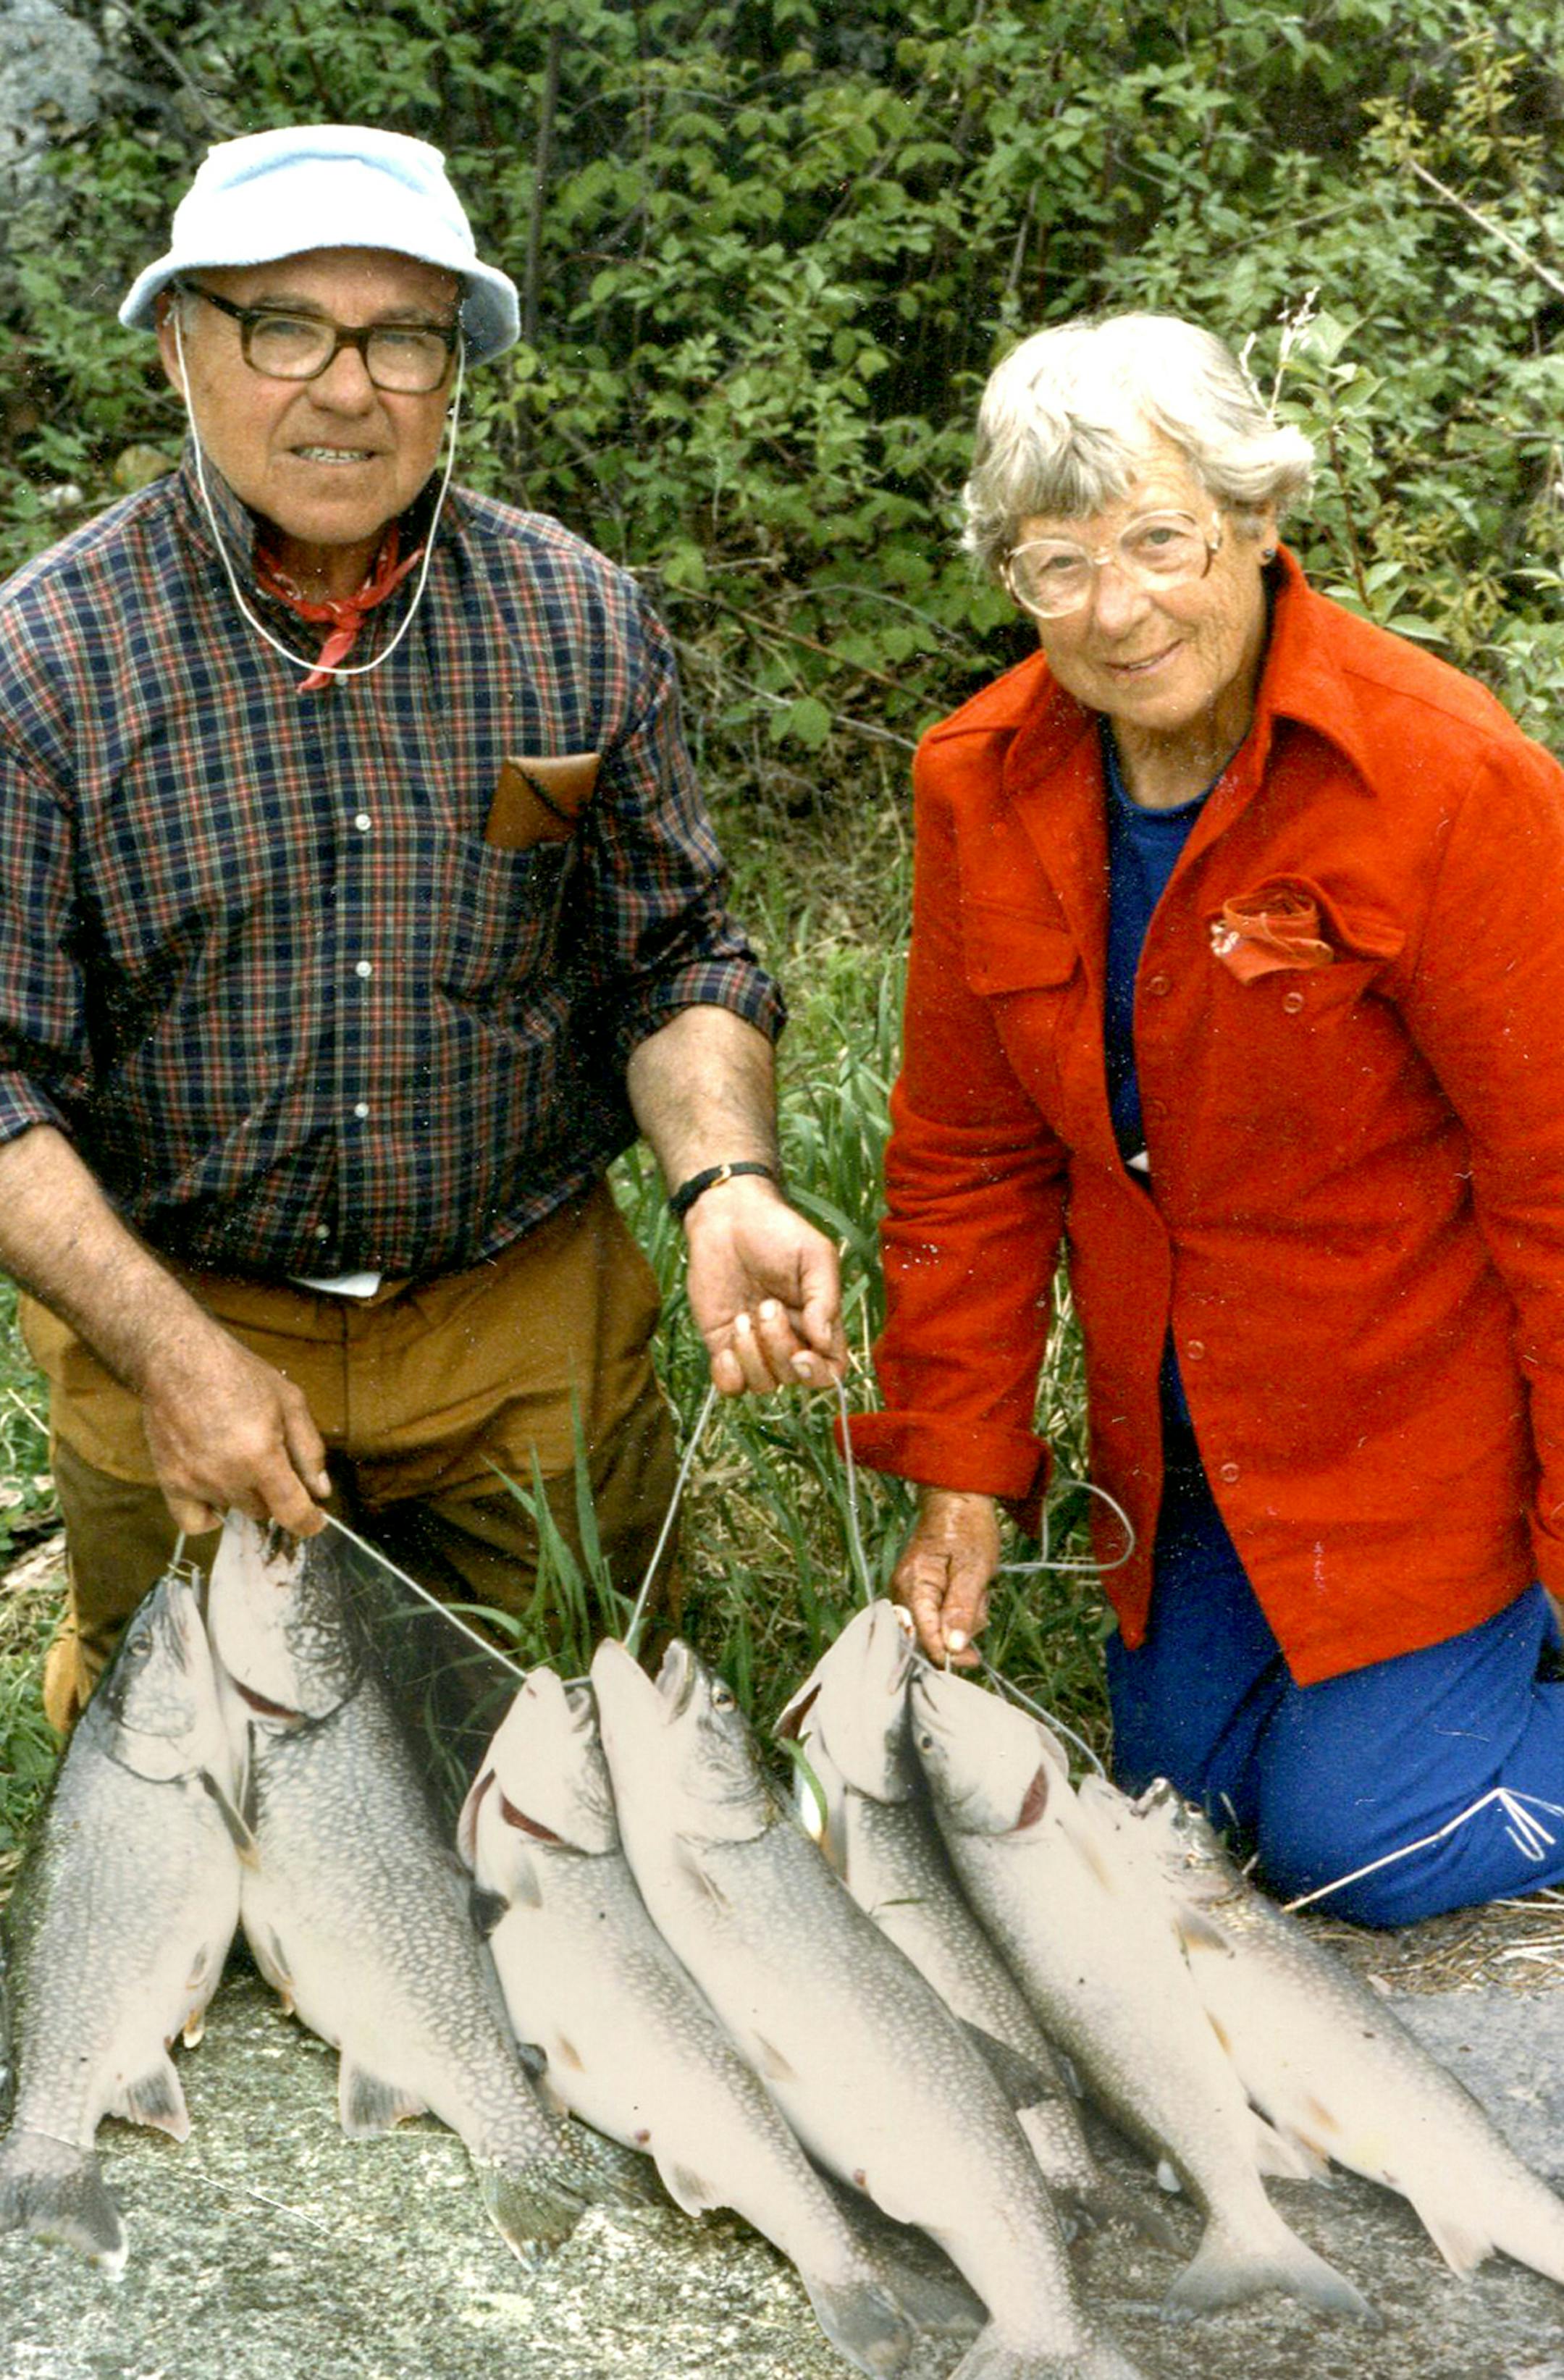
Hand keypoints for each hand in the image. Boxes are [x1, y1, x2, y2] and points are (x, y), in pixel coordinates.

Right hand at [139, 1319, 331, 1537]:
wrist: (177, 1360)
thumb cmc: (238, 1374)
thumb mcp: (289, 1401)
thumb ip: (309, 1449)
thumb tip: (320, 1492)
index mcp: (261, 1456)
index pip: (293, 1512)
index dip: (310, 1522)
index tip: (315, 1520)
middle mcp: (227, 1476)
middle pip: (264, 1511)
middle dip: (274, 1492)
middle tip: (269, 1459)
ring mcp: (195, 1482)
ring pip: (235, 1511)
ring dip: (244, 1495)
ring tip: (238, 1457)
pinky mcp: (169, 1482)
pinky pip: (194, 1523)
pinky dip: (210, 1516)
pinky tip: (217, 1493)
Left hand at [682, 1175, 847, 1395]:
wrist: (728, 1218)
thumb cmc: (777, 1232)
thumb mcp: (814, 1256)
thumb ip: (825, 1298)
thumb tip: (824, 1342)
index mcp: (819, 1323)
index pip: (830, 1369)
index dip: (819, 1373)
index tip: (802, 1355)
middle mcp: (789, 1341)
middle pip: (793, 1377)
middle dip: (778, 1346)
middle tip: (767, 1305)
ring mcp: (754, 1346)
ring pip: (762, 1385)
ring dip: (752, 1356)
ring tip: (742, 1316)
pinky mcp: (722, 1345)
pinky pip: (729, 1386)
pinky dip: (728, 1375)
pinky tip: (726, 1346)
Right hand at [892, 1488, 1001, 1666]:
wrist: (958, 1499)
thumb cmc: (968, 1528)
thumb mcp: (974, 1570)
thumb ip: (961, 1610)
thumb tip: (952, 1647)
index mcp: (913, 1584)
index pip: (923, 1634)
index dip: (946, 1652)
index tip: (974, 1660)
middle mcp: (903, 1591)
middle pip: (927, 1634)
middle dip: (957, 1630)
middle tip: (981, 1607)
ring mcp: (909, 1590)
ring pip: (934, 1626)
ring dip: (961, 1619)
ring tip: (978, 1593)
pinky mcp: (919, 1590)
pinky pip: (936, 1614)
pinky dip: (956, 1611)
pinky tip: (969, 1594)